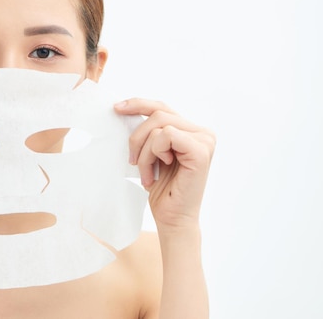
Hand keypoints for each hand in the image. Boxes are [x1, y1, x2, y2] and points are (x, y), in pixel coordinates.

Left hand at [114, 98, 215, 232]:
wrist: (172, 219)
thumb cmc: (162, 189)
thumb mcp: (152, 153)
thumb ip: (150, 131)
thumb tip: (125, 108)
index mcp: (193, 131)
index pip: (162, 107)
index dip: (139, 104)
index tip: (117, 108)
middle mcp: (203, 133)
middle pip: (158, 112)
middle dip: (137, 137)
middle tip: (132, 160)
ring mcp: (205, 141)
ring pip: (158, 125)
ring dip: (144, 151)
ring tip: (146, 172)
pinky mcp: (201, 151)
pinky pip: (165, 136)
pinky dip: (153, 154)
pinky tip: (156, 171)